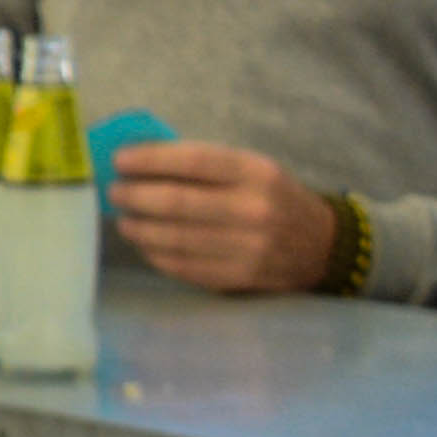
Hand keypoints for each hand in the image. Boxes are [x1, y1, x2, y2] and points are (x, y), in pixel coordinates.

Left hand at [110, 140, 334, 293]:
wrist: (320, 245)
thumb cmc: (272, 198)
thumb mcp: (252, 169)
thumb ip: (204, 164)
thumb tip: (139, 159)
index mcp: (257, 173)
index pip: (194, 161)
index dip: (150, 159)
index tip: (120, 160)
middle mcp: (254, 209)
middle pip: (177, 202)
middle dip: (134, 196)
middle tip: (115, 192)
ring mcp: (247, 247)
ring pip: (174, 238)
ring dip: (138, 227)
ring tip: (124, 220)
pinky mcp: (237, 277)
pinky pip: (181, 266)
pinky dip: (154, 254)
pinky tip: (144, 244)